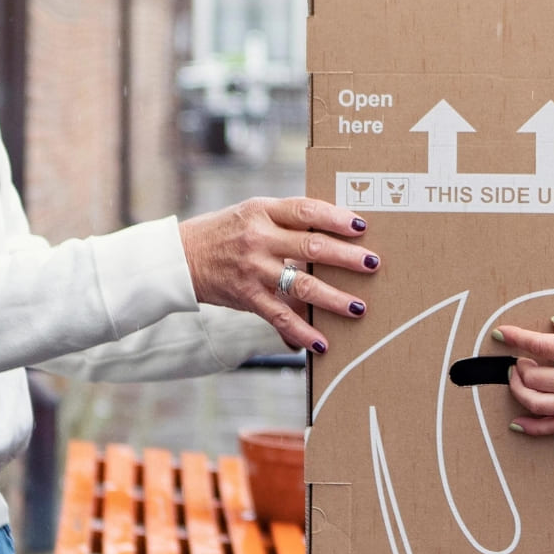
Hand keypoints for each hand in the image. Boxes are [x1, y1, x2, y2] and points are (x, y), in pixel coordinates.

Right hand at [179, 196, 378, 353]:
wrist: (180, 258)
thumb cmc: (224, 232)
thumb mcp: (251, 213)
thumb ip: (286, 220)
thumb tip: (333, 231)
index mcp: (262, 210)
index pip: (306, 210)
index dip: (336, 218)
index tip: (362, 226)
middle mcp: (259, 238)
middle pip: (311, 246)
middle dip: (347, 257)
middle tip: (373, 264)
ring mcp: (253, 269)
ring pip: (301, 284)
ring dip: (334, 298)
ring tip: (359, 307)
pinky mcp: (247, 296)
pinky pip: (280, 317)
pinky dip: (302, 332)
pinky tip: (322, 343)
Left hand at [494, 313, 553, 435]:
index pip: (540, 346)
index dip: (516, 338)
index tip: (501, 332)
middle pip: (531, 378)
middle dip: (516, 366)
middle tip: (518, 356)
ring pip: (537, 404)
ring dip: (518, 391)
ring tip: (518, 379)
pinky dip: (533, 427)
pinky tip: (518, 423)